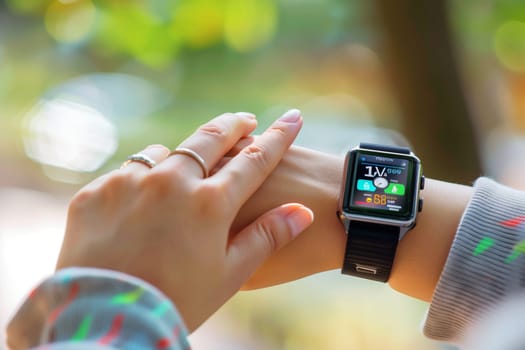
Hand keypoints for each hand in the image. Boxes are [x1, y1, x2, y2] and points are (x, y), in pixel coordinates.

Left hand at [55, 111, 313, 330]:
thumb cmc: (178, 300)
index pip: (254, 159)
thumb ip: (267, 237)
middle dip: (232, 125)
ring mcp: (129, 183)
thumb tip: (303, 212)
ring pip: (162, 153)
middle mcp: (171, 182)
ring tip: (186, 166)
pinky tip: (143, 198)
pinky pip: (125, 174)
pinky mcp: (96, 193)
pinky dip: (140, 181)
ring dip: (178, 156)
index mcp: (210, 203)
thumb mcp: (230, 273)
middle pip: (209, 139)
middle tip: (244, 119)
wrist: (106, 321)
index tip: (293, 119)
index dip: (278, 137)